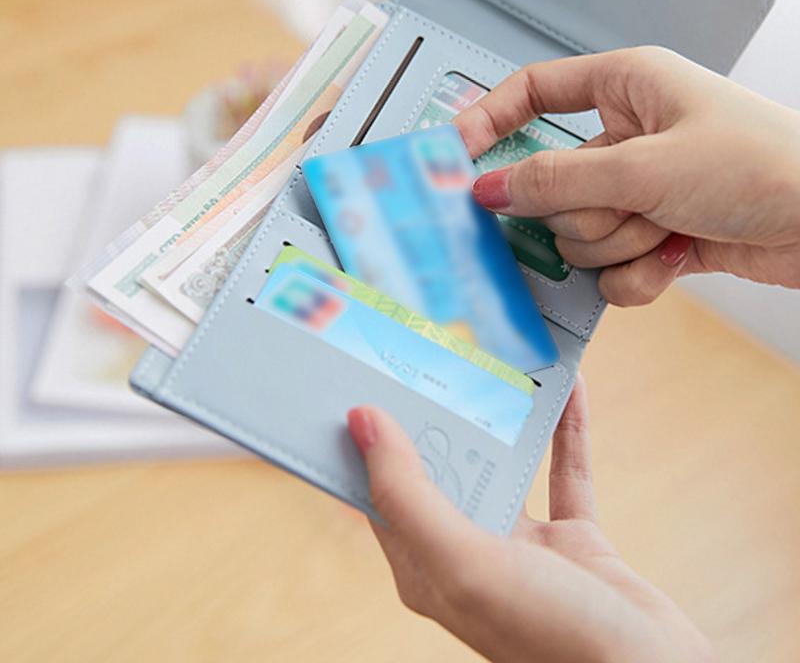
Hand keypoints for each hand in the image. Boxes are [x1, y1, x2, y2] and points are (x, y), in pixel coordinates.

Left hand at [348, 377, 713, 662]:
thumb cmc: (552, 638)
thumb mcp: (464, 562)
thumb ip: (408, 494)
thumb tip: (362, 423)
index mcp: (426, 568)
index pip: (381, 492)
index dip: (370, 441)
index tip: (366, 381)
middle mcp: (468, 555)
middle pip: (444, 470)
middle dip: (441, 417)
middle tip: (435, 357)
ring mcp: (522, 547)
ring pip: (505, 465)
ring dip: (507, 419)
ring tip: (501, 365)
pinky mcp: (572, 541)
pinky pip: (566, 472)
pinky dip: (567, 430)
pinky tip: (570, 389)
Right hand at [455, 47, 799, 305]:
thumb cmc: (766, 164)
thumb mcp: (647, 165)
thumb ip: (558, 178)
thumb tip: (490, 187)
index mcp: (625, 89)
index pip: (533, 93)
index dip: (488, 121)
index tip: (455, 157)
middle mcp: (626, 139)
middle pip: (551, 184)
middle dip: (588, 210)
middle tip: (630, 205)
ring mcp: (637, 192)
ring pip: (578, 235)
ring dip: (620, 243)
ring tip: (670, 228)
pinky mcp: (652, 237)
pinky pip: (609, 269)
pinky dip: (639, 273)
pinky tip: (677, 255)